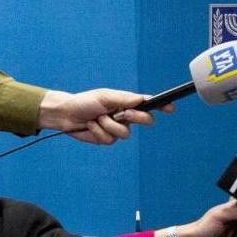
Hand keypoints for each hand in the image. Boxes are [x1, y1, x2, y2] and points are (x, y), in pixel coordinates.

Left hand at [40, 88, 157, 143]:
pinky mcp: (107, 139)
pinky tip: (91, 126)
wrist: (66, 115)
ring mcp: (117, 128)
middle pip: (144, 120)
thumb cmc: (85, 102)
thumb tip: (141, 99)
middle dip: (136, 117)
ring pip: (125, 133)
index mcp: (126, 103)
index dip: (160, 106)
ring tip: (97, 118)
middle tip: (125, 114)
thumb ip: (123, 99)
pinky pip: (110, 139)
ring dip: (109, 125)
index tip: (170, 108)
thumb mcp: (104, 96)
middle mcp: (125, 116)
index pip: (147, 104)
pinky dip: (99, 132)